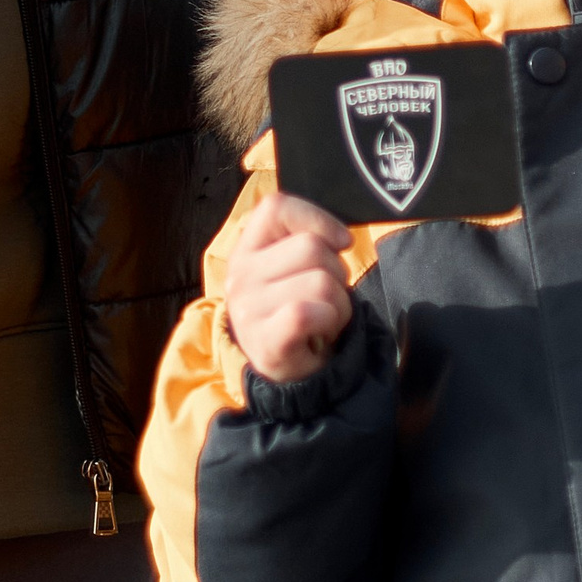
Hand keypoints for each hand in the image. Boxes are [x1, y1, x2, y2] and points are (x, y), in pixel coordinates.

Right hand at [225, 190, 355, 385]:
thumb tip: (342, 236)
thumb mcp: (290, 268)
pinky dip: (330, 321)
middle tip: (327, 297)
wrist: (288, 375)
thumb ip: (304, 239)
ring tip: (324, 318)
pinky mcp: (265, 341)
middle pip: (311, 247)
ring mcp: (248, 309)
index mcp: (246, 249)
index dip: (317, 218)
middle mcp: (239, 274)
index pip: (276, 206)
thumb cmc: (298, 310)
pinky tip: (321, 333)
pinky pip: (310, 312)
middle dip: (337, 271)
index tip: (340, 242)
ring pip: (321, 280)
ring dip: (339, 302)